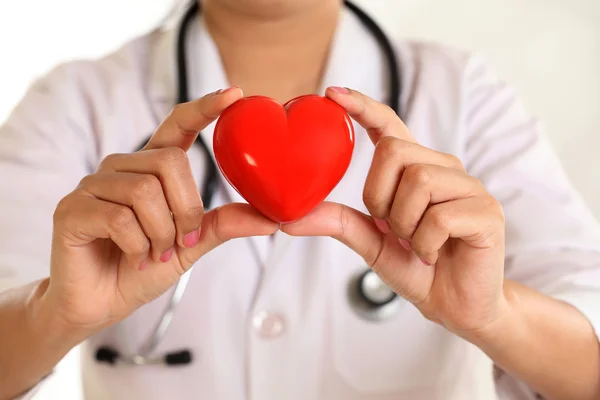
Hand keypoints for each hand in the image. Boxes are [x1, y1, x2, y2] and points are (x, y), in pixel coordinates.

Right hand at [44, 87, 277, 334]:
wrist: (99, 304)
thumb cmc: (142, 268)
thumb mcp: (191, 245)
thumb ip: (223, 226)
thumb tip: (272, 219)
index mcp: (151, 169)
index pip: (177, 125)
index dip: (204, 108)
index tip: (234, 95)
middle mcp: (121, 168)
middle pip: (169, 163)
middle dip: (185, 209)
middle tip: (180, 241)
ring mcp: (93, 186)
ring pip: (145, 191)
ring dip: (161, 232)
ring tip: (154, 253)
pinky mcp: (72, 209)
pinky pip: (118, 217)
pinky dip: (138, 244)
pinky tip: (135, 257)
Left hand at [283, 87, 506, 337]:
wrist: (456, 304)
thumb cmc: (416, 267)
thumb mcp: (370, 244)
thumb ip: (337, 223)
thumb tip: (288, 218)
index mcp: (414, 170)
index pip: (389, 125)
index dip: (362, 106)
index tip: (332, 93)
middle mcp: (443, 168)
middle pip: (395, 151)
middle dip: (381, 198)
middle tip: (395, 229)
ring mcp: (468, 187)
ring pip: (417, 181)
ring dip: (405, 224)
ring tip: (417, 243)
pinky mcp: (487, 211)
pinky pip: (439, 216)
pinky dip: (425, 244)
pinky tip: (433, 254)